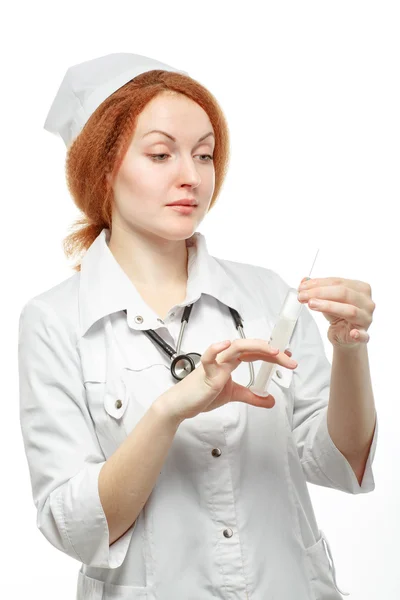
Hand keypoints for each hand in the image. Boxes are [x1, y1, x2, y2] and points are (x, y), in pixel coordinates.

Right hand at [158, 339, 296, 422]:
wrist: (182, 405)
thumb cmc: (202, 394)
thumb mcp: (234, 395)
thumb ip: (252, 397)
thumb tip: (270, 400)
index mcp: (231, 361)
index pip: (255, 352)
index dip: (272, 353)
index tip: (288, 357)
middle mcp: (225, 358)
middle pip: (251, 348)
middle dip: (272, 352)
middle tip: (290, 360)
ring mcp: (215, 363)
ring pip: (237, 347)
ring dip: (257, 348)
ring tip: (274, 352)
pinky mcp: (205, 372)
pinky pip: (209, 357)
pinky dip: (216, 349)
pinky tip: (226, 345)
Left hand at [297, 276, 375, 349]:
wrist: (344, 335)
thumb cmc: (338, 315)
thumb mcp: (327, 300)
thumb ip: (317, 289)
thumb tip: (304, 281)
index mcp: (361, 288)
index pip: (338, 282)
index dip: (318, 283)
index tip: (302, 287)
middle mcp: (367, 302)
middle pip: (343, 293)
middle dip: (320, 292)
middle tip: (303, 295)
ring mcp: (367, 318)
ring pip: (350, 310)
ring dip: (329, 306)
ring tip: (312, 304)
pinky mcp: (364, 335)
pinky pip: (363, 335)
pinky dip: (358, 334)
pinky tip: (353, 333)